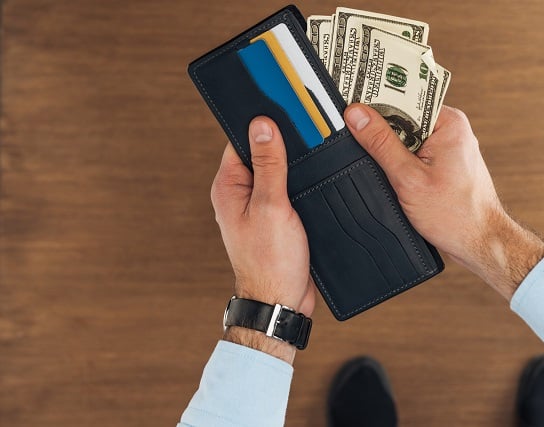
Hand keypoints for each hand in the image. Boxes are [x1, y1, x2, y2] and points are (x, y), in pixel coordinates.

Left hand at [211, 117, 314, 361]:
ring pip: (276, 171)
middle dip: (282, 141)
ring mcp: (258, 205)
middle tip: (305, 127)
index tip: (282, 106)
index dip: (261, 122)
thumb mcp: (271, 206)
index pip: (241, 140)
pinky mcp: (276, 216)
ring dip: (292, 162)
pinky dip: (298, 181)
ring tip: (312, 150)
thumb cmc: (270, 261)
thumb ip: (268, 165)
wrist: (282, 300)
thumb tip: (262, 126)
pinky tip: (313, 176)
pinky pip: (286, 188)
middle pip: (260, 153)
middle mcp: (239, 193)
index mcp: (228, 186)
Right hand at [345, 104, 543, 298]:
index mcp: (448, 122)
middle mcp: (451, 129)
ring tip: (380, 164)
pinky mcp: (442, 164)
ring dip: (390, 150)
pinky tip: (393, 176)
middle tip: (360, 139)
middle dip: (381, 130)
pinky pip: (413, 153)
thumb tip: (357, 116)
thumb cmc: (455, 214)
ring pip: (406, 137)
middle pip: (403, 117)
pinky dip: (399, 163)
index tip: (353, 106)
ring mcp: (448, 147)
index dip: (376, 102)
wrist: (479, 242)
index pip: (404, 98)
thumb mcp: (408, 177)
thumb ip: (380, 144)